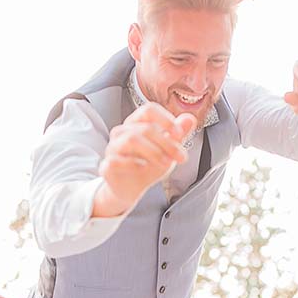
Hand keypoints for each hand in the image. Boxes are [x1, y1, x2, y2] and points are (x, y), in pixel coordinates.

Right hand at [93, 102, 196, 216]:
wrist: (132, 187)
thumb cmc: (148, 164)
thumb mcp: (168, 149)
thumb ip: (178, 134)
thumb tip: (190, 118)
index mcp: (136, 123)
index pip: (148, 110)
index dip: (165, 119)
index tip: (179, 133)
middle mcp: (122, 132)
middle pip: (145, 128)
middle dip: (167, 142)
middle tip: (180, 156)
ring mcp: (113, 148)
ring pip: (131, 139)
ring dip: (154, 152)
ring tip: (166, 163)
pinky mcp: (107, 166)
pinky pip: (115, 160)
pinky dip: (133, 164)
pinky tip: (144, 168)